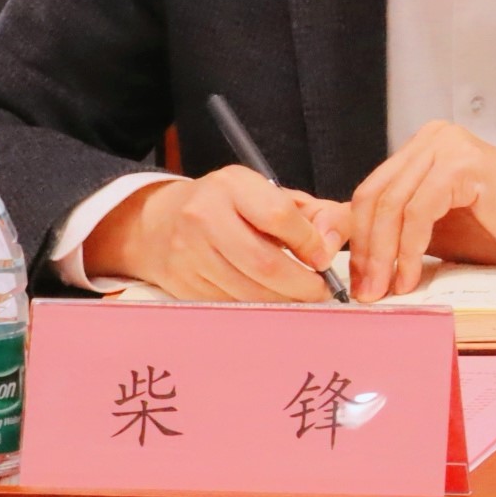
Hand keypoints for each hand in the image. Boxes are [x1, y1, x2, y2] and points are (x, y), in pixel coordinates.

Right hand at [86, 168, 344, 301]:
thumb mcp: (266, 193)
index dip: (309, 242)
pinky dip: (257, 310)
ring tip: (301, 298)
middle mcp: (205, 217)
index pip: (279, 216)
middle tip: (322, 291)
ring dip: (283, 303)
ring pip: (248, 292)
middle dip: (302, 285)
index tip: (324, 259)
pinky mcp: (183, 286)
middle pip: (265, 263)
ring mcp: (190, 254)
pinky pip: (230, 306)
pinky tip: (271, 303)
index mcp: (232, 186)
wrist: (160, 223)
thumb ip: (312, 212)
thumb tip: (335, 242)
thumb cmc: (227, 206)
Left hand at [347, 122, 495, 301]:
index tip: (347, 277)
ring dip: (382, 255)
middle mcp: (432, 137)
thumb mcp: (437, 230)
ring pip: (393, 204)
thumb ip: (397, 230)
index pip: (371, 190)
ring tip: (383, 291)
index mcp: (423, 146)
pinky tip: (409, 277)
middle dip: (364, 249)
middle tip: (363, 292)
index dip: (353, 235)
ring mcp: (448, 146)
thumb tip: (347, 251)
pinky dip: (408, 249)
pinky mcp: (464, 165)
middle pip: (375, 195)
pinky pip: (420, 210)